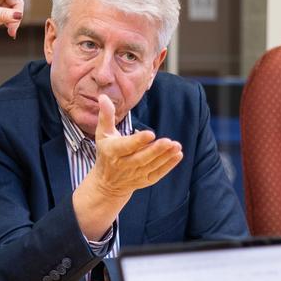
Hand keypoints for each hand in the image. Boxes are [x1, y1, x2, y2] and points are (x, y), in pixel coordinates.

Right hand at [71, 95, 181, 239]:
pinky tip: (178, 155)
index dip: (138, 141)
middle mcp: (123, 165)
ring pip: (151, 166)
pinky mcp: (144, 181)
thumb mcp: (103, 134)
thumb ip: (106, 116)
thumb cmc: (106, 152)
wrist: (107, 183)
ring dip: (165, 157)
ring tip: (177, 146)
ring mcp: (135, 174)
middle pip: (141, 158)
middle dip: (155, 150)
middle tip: (169, 141)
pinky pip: (157, 174)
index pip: (126, 146)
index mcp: (113, 151)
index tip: (151, 133)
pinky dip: (168, 166)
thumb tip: (104, 96)